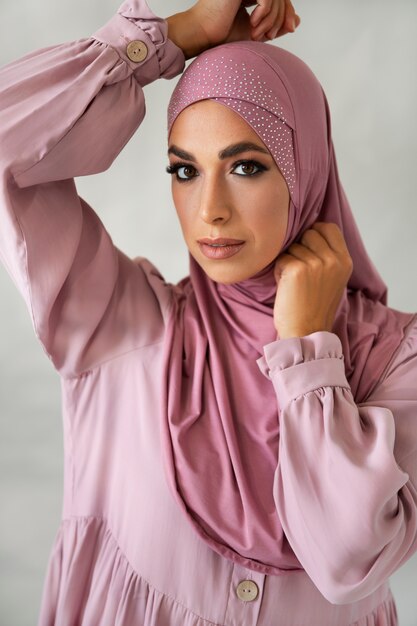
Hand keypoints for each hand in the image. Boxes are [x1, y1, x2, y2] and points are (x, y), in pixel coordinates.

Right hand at [166, 0, 299, 59]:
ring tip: (260, 34)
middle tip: (272, 35)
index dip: (287, 11)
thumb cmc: (222, 37)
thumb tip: (296, 21)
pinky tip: (254, 25)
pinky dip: (265, 13)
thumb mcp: (256, 33)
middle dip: (282, 16)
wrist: (203, 36)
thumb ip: (275, 26)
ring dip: (272, 18)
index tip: (288, 29)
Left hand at [273, 223, 352, 338]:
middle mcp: (333, 260)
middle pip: (309, 234)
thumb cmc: (315, 308)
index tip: (308, 246)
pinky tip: (287, 287)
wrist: (306, 332)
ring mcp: (316, 264)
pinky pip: (281, 259)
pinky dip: (279, 271)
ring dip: (289, 261)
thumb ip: (329, 257)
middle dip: (300, 248)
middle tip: (300, 271)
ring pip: (293, 247)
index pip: (329, 227)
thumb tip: (312, 232)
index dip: (315, 232)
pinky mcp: (297, 269)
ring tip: (295, 283)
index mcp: (345, 261)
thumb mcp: (333, 279)